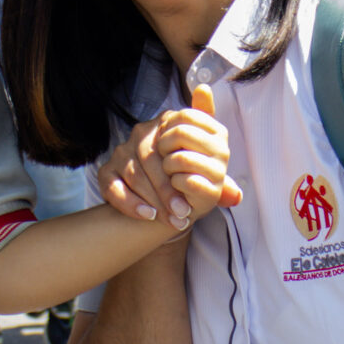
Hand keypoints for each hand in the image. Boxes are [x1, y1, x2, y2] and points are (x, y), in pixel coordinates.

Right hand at [95, 85, 240, 235]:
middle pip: (151, 160)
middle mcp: (141, 134)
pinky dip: (129, 202)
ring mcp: (121, 152)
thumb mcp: (207, 174)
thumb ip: (220, 182)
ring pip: (133, 174)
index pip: (172, 140)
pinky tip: (147, 215)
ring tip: (169, 218)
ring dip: (152, 199)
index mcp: (167, 124)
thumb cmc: (188, 179)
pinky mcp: (107, 171)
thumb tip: (236, 196)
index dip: (182, 169)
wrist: (166, 194)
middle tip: (182, 213)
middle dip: (167, 191)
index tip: (192, 195)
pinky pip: (113, 186)